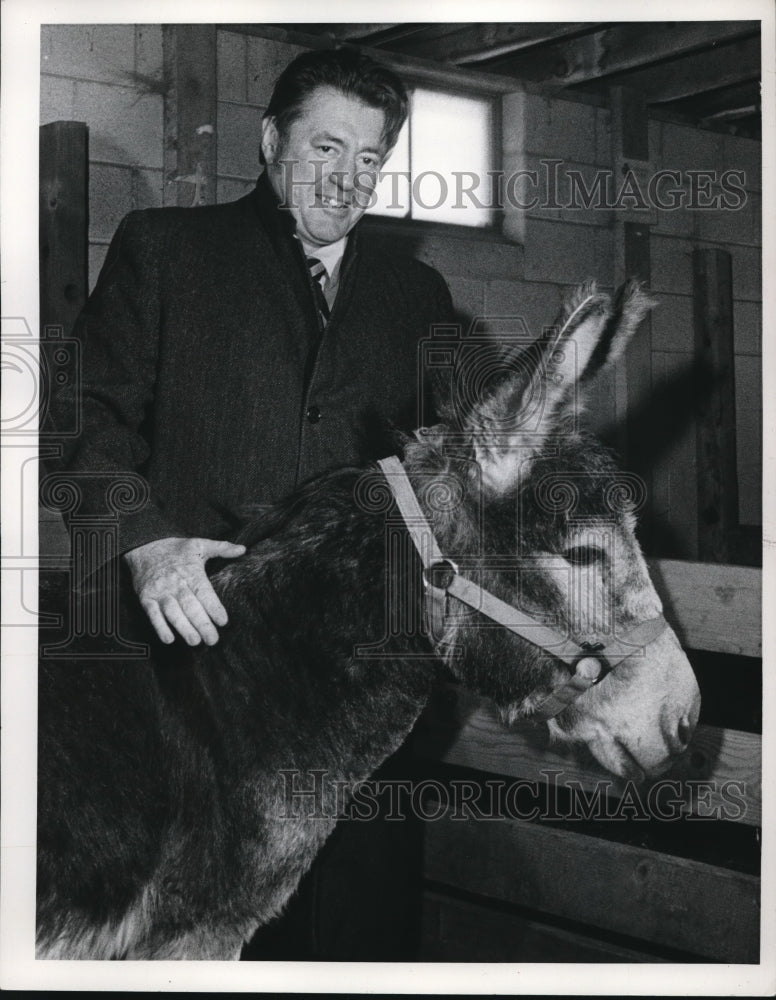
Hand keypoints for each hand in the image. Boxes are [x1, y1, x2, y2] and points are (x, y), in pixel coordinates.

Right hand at [123, 537, 245, 645]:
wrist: (145, 546)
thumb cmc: (176, 549)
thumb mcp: (200, 544)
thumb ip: (222, 548)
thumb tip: (243, 549)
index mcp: (191, 572)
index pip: (204, 592)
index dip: (213, 607)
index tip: (223, 621)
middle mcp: (176, 583)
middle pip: (190, 606)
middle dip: (202, 624)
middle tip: (212, 639)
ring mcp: (160, 592)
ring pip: (173, 612)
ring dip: (183, 628)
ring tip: (195, 641)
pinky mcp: (146, 598)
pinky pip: (152, 614)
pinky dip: (160, 627)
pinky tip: (169, 639)